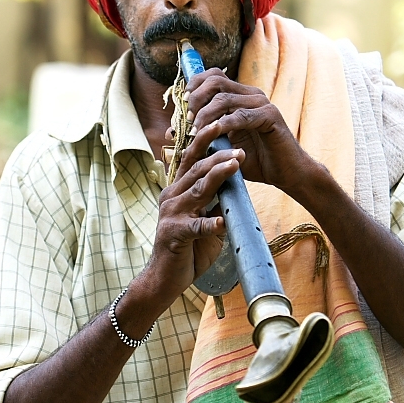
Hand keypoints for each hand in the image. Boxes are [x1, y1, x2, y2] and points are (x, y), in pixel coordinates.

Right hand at [144, 119, 244, 307]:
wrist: (164, 279)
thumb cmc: (186, 249)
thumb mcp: (204, 220)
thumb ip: (216, 202)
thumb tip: (235, 186)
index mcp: (178, 189)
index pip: (192, 159)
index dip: (205, 140)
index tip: (222, 123)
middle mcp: (171, 196)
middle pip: (196, 169)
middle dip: (218, 155)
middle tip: (239, 147)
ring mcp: (171, 215)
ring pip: (197, 190)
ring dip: (218, 177)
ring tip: (235, 166)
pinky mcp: (174, 235)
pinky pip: (195, 227)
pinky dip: (209, 224)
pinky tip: (221, 221)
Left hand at [183, 69, 307, 192]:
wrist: (286, 173)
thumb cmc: (254, 160)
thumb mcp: (221, 147)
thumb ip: (201, 136)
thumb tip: (171, 133)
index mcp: (241, 96)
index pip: (213, 76)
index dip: (194, 86)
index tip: (182, 107)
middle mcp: (251, 95)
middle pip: (216, 81)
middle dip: (196, 99)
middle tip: (187, 120)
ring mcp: (262, 104)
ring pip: (224, 98)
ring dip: (205, 115)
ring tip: (195, 132)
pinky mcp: (271, 117)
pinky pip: (241, 116)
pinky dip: (223, 125)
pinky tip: (212, 135)